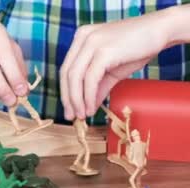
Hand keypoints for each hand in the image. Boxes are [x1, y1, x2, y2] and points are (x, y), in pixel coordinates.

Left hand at [60, 7, 181, 120]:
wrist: (161, 31)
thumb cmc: (137, 48)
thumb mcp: (112, 70)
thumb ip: (98, 87)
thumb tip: (88, 107)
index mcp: (81, 38)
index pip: (66, 69)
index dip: (65, 92)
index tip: (70, 110)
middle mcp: (82, 37)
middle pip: (66, 74)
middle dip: (68, 99)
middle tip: (72, 116)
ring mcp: (92, 43)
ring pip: (75, 77)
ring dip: (77, 100)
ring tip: (83, 115)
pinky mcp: (103, 51)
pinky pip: (90, 79)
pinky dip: (88, 97)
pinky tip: (91, 108)